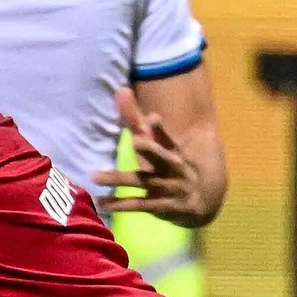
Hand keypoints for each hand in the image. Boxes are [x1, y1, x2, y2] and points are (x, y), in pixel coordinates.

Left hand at [94, 85, 213, 225]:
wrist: (202, 201)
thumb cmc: (173, 167)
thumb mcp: (159, 145)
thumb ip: (137, 121)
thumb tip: (121, 90)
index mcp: (173, 151)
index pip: (167, 137)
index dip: (160, 129)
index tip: (153, 118)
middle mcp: (172, 167)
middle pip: (161, 156)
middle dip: (151, 149)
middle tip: (137, 141)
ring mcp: (168, 188)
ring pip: (141, 181)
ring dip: (118, 178)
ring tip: (94, 176)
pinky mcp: (162, 206)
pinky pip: (138, 205)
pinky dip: (120, 204)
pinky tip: (102, 203)